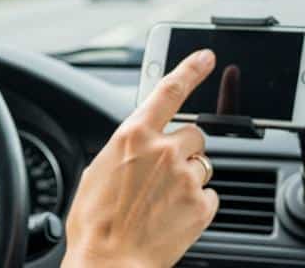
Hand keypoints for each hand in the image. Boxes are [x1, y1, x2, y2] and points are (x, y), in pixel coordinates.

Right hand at [62, 50, 218, 267]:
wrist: (111, 262)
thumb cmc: (95, 224)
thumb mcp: (97, 171)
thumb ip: (125, 150)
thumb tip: (136, 147)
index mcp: (132, 135)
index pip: (169, 91)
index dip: (190, 70)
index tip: (207, 56)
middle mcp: (163, 150)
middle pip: (193, 133)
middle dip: (183, 149)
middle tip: (162, 175)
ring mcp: (185, 177)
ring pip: (202, 164)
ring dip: (188, 177)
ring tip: (162, 201)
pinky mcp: (202, 205)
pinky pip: (210, 194)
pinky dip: (196, 204)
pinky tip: (173, 217)